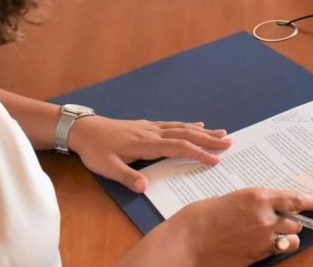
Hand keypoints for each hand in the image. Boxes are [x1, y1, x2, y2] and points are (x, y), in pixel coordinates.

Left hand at [65, 116, 229, 192]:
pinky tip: (197, 124)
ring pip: (182, 127)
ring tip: (221, 133)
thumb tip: (145, 188)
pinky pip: (174, 124)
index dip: (198, 153)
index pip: (179, 147)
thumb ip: (127, 177)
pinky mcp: (147, 126)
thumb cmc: (95, 150)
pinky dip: (189, 125)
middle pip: (186, 134)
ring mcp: (151, 127)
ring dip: (203, 131)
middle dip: (208, 139)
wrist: (84, 129)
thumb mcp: (107, 168)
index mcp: (146, 143)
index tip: (215, 160)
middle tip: (229, 142)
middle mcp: (153, 133)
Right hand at [122, 188, 312, 266]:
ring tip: (270, 235)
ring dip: (285, 237)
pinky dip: (271, 249)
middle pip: (295, 222)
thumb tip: (265, 209)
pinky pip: (272, 253)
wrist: (186, 241)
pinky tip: (256, 246)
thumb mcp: (231, 200)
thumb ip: (253, 204)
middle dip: (292, 222)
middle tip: (285, 222)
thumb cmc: (202, 216)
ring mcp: (261, 240)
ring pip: (289, 240)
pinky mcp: (255, 257)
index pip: (295, 199)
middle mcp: (265, 218)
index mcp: (258, 197)